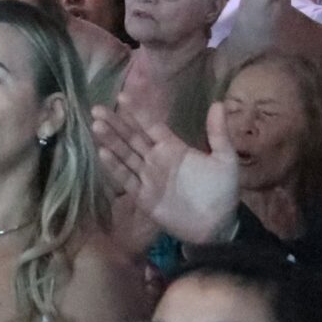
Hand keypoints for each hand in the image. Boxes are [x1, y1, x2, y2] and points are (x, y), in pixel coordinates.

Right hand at [92, 102, 240, 246]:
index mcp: (173, 147)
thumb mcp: (225, 160)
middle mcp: (156, 159)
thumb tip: (219, 103)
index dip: (137, 111)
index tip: (122, 95)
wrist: (217, 226)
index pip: (151, 125)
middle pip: (132, 137)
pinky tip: (102, 153)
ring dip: (111, 141)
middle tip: (98, 109)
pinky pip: (126, 178)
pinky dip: (114, 166)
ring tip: (96, 126)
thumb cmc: (222, 191)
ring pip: (125, 155)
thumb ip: (218, 133)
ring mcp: (148, 177)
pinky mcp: (142, 196)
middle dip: (116, 123)